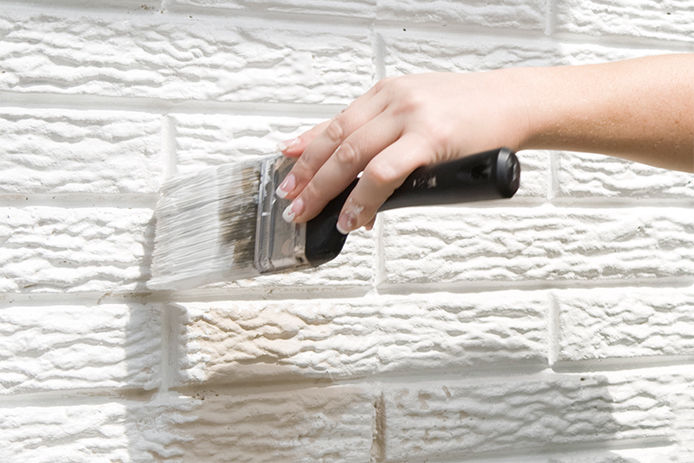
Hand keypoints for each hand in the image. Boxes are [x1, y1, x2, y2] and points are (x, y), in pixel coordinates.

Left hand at [274, 70, 530, 233]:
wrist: (514, 102)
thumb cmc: (470, 112)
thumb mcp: (418, 112)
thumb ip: (386, 135)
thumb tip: (359, 172)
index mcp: (386, 94)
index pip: (333, 123)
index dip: (305, 149)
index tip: (285, 168)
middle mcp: (392, 101)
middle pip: (334, 141)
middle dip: (306, 175)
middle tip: (290, 200)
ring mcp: (409, 117)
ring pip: (351, 156)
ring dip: (324, 189)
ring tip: (309, 213)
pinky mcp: (429, 138)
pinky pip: (383, 173)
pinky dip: (361, 199)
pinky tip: (352, 216)